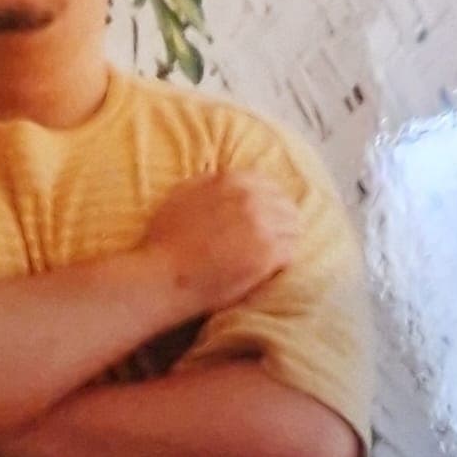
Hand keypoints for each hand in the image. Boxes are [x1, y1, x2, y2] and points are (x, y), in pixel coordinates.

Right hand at [142, 171, 299, 312]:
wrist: (163, 277)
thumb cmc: (164, 241)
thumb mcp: (181, 195)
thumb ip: (209, 182)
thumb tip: (227, 179)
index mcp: (231, 181)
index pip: (269, 184)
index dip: (268, 201)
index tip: (264, 216)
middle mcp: (251, 200)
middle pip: (285, 205)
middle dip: (280, 220)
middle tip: (272, 238)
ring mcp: (262, 227)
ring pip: (292, 228)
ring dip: (284, 240)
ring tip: (272, 254)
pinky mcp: (268, 256)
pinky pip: (290, 252)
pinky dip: (282, 260)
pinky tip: (270, 268)